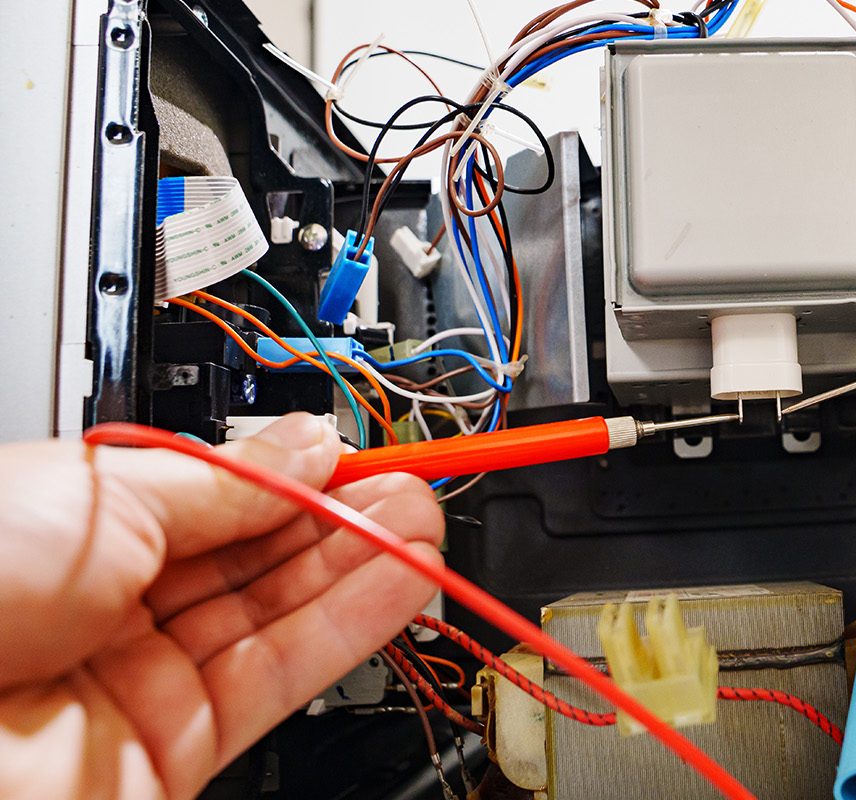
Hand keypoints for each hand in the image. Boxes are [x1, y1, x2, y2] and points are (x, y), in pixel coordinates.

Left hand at [0, 414, 444, 799]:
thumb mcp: (98, 490)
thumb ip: (223, 479)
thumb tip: (306, 448)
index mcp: (65, 525)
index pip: (209, 490)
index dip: (287, 468)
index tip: (354, 447)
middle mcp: (102, 602)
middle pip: (250, 551)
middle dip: (336, 512)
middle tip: (409, 482)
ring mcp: (139, 678)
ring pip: (275, 612)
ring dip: (359, 563)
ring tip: (422, 522)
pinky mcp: (176, 748)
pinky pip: (281, 675)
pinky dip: (350, 625)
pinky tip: (400, 580)